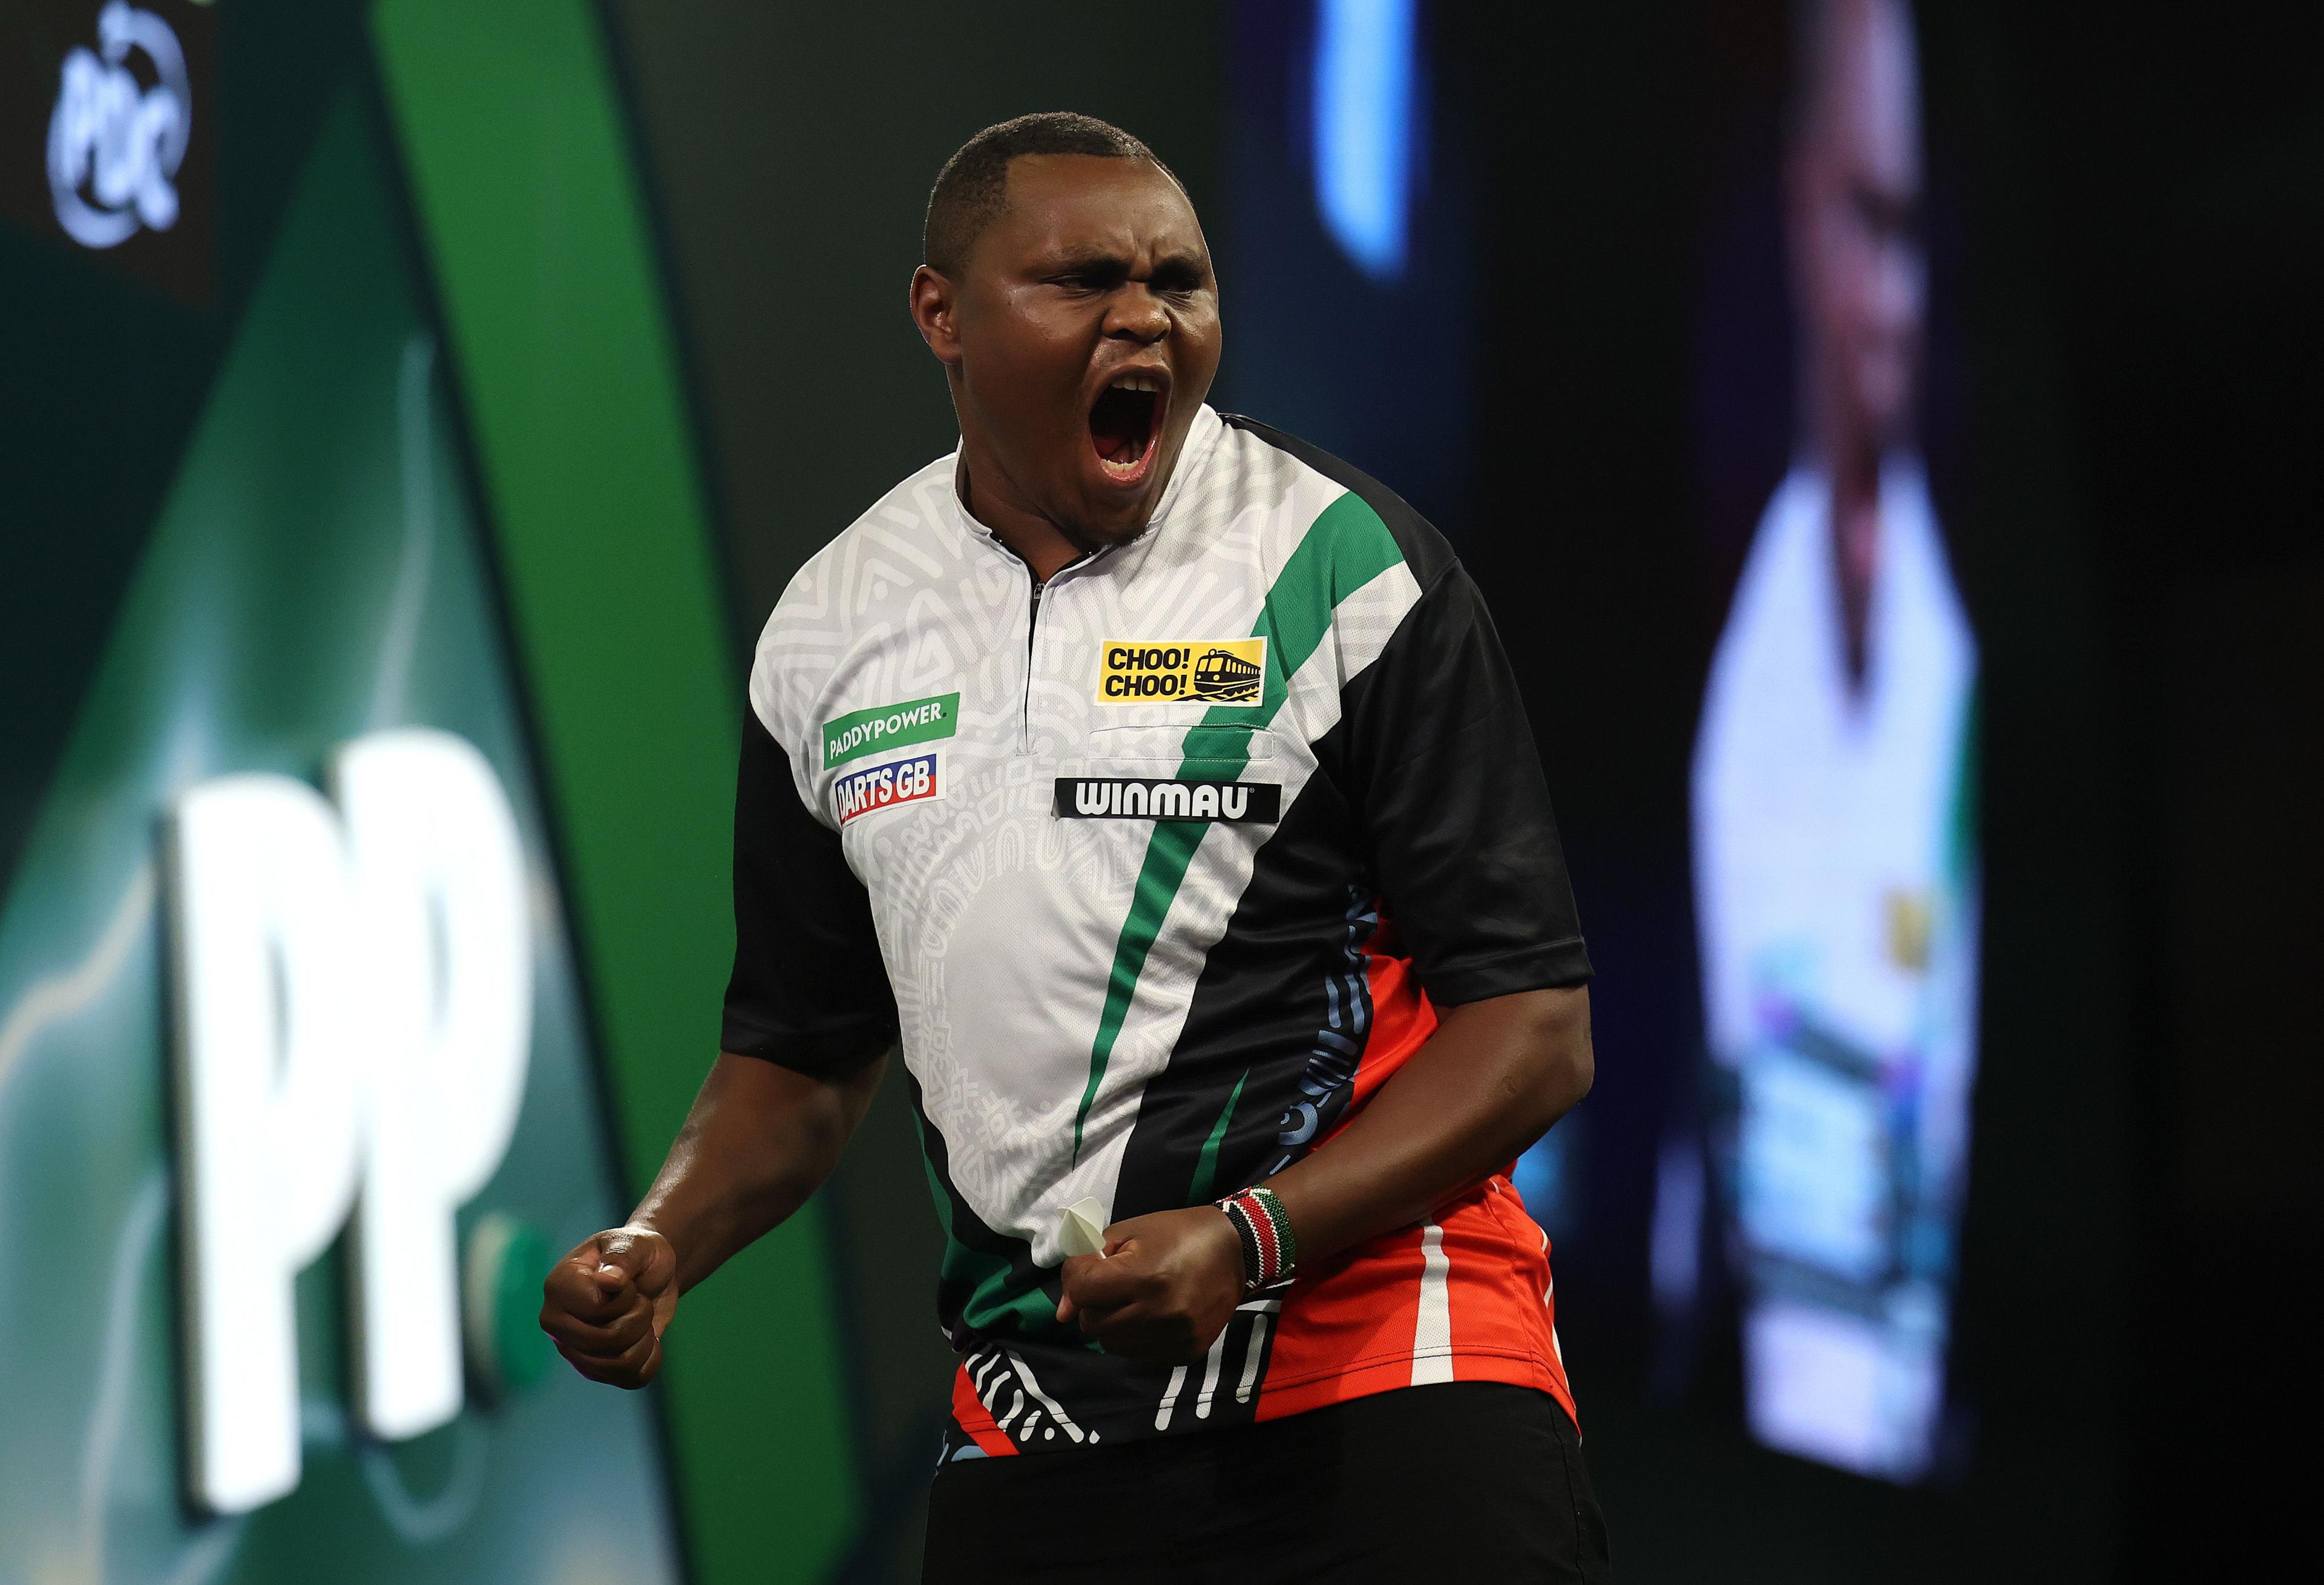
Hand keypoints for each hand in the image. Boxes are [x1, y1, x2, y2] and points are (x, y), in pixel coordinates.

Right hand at [539, 1226, 679, 1388]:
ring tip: (639, 1316)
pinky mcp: (594, 1370)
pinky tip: (646, 1338)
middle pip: (608, 1342)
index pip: (597, 1310)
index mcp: (558, 1287)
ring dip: (645, 1337)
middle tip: (639, 1299)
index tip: (627, 1280)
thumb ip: (621, 1259)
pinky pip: (630, 1379)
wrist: (650, 1271)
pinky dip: (649, 1358)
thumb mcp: (635, 1244)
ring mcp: (573, 1350)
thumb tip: (608, 1281)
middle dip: (639, 1317)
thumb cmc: (637, 1252)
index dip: (626, 1296)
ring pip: (620, 1365)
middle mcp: (556, 1323)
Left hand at [1055, 1207, 1243, 1364]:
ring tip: (1132, 1302)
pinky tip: (1151, 1317)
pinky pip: (1139, 1356)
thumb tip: (1062, 1312)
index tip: (1091, 1266)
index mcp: (1144, 1276)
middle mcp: (1158, 1312)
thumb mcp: (1130, 1232)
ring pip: (1112, 1344)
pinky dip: (1135, 1338)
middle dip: (1093, 1303)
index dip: (1077, 1276)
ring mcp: (1174, 1337)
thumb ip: (1089, 1265)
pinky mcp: (1186, 1352)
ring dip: (1112, 1323)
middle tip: (1114, 1286)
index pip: (1082, 1290)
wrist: (1236, 1250)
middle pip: (1092, 1323)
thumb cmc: (1178, 1233)